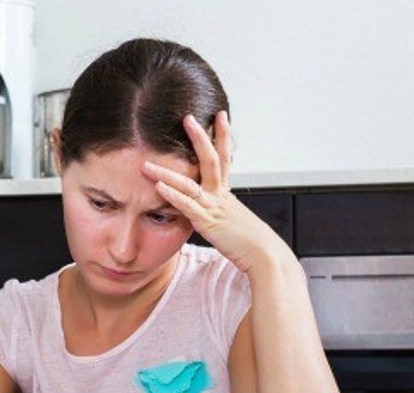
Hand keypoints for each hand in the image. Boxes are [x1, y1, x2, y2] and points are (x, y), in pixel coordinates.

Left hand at [142, 111, 291, 274]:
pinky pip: (188, 206)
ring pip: (190, 183)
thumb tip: (215, 213)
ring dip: (167, 172)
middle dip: (200, 137)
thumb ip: (222, 214)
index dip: (223, 136)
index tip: (220, 115)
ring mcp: (214, 207)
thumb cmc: (251, 244)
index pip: (226, 158)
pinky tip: (159, 186)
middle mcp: (221, 196)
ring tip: (147, 164)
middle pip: (212, 159)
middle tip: (189, 118)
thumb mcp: (235, 223)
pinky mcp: (207, 223)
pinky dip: (173, 195)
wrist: (266, 256)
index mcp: (228, 194)